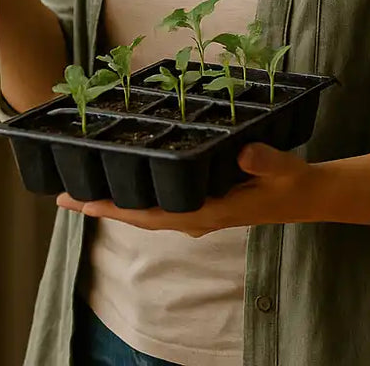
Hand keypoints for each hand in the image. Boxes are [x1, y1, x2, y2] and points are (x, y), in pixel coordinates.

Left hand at [55, 143, 318, 236]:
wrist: (308, 196)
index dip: (115, 209)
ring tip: (83, 192)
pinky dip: (140, 197)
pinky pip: (162, 205)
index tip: (81, 203)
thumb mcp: (283, 168)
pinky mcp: (204, 205)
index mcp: (209, 212)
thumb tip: (243, 151)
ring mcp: (199, 214)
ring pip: (148, 212)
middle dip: (103, 207)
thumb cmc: (293, 182)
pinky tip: (128, 184)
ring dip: (117, 204)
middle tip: (62, 197)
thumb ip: (264, 161)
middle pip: (139, 217)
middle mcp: (197, 217)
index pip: (152, 215)